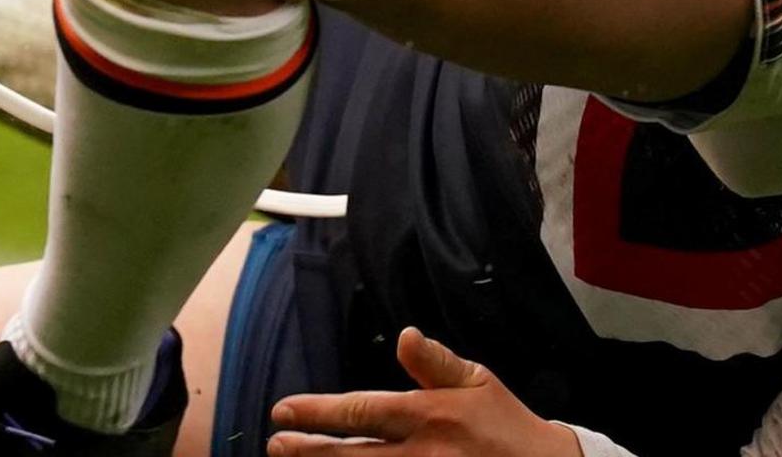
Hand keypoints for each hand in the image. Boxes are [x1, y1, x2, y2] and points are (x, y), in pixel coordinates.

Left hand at [267, 327, 577, 455]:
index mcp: (431, 416)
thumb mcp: (478, 382)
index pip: (362, 412)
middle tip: (276, 445)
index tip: (282, 412)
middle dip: (307, 451)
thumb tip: (403, 336)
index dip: (317, 413)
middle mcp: (422, 455)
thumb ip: (436, 363)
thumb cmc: (505, 425)